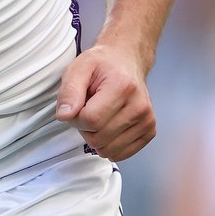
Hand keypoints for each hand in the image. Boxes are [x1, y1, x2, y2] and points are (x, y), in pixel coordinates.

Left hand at [54, 44, 155, 160]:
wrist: (127, 61)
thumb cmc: (101, 65)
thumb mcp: (78, 68)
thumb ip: (69, 92)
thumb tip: (64, 116)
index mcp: (123, 87)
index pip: (91, 120)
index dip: (76, 117)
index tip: (78, 104)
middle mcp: (139, 106)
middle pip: (98, 139)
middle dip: (85, 128)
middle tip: (88, 108)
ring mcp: (147, 121)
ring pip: (108, 150)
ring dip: (96, 137)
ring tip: (100, 115)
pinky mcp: (150, 131)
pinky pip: (121, 154)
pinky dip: (109, 144)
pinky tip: (110, 125)